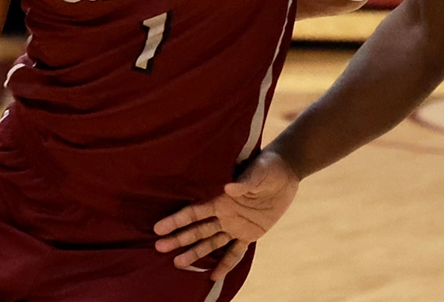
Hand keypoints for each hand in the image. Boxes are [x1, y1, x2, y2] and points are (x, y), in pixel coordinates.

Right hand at [153, 150, 299, 280]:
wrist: (285, 173)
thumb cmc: (267, 167)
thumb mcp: (257, 172)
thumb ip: (244, 181)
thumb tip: (229, 188)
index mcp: (221, 199)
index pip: (194, 213)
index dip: (176, 220)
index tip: (158, 228)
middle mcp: (224, 214)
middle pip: (197, 229)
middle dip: (179, 238)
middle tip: (159, 247)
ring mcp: (236, 225)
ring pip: (211, 242)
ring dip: (195, 253)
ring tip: (178, 263)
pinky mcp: (250, 233)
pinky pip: (236, 251)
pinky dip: (226, 264)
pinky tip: (214, 276)